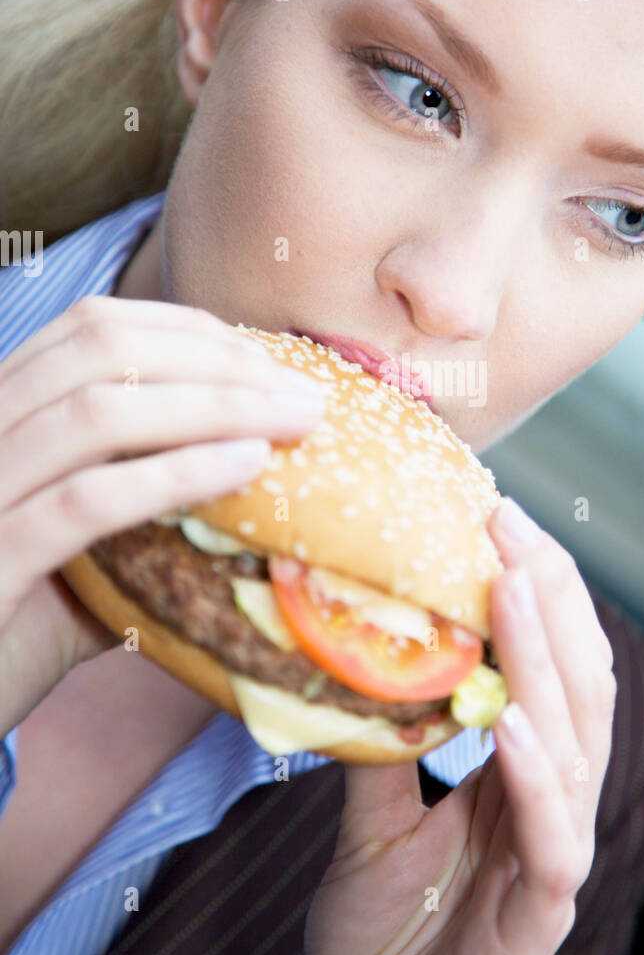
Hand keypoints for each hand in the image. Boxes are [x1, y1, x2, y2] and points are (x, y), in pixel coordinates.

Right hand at [0, 295, 326, 732]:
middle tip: (303, 397)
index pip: (91, 328)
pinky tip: (245, 467)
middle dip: (218, 363)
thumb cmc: (23, 626)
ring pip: (97, 415)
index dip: (190, 333)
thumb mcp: (91, 547)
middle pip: (101, 352)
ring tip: (294, 423)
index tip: (270, 365)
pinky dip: (175, 474)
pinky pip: (85, 502)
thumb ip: (155, 501)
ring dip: (215, 407)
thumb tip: (266, 467)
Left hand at [302, 496, 616, 954]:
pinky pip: (552, 839)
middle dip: (549, 598)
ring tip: (514, 583)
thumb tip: (355, 661)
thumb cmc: (383, 939)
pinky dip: (535, 776)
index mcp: (521, 778)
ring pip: (574, 745)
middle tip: (509, 521)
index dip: (534, 593)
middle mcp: (551, 807)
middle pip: (577, 686)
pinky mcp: (539, 918)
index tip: (495, 517)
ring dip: (545, 659)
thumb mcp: (371, 824)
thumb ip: (383, 749)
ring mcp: (551, 861)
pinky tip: (513, 720)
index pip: (548, 668)